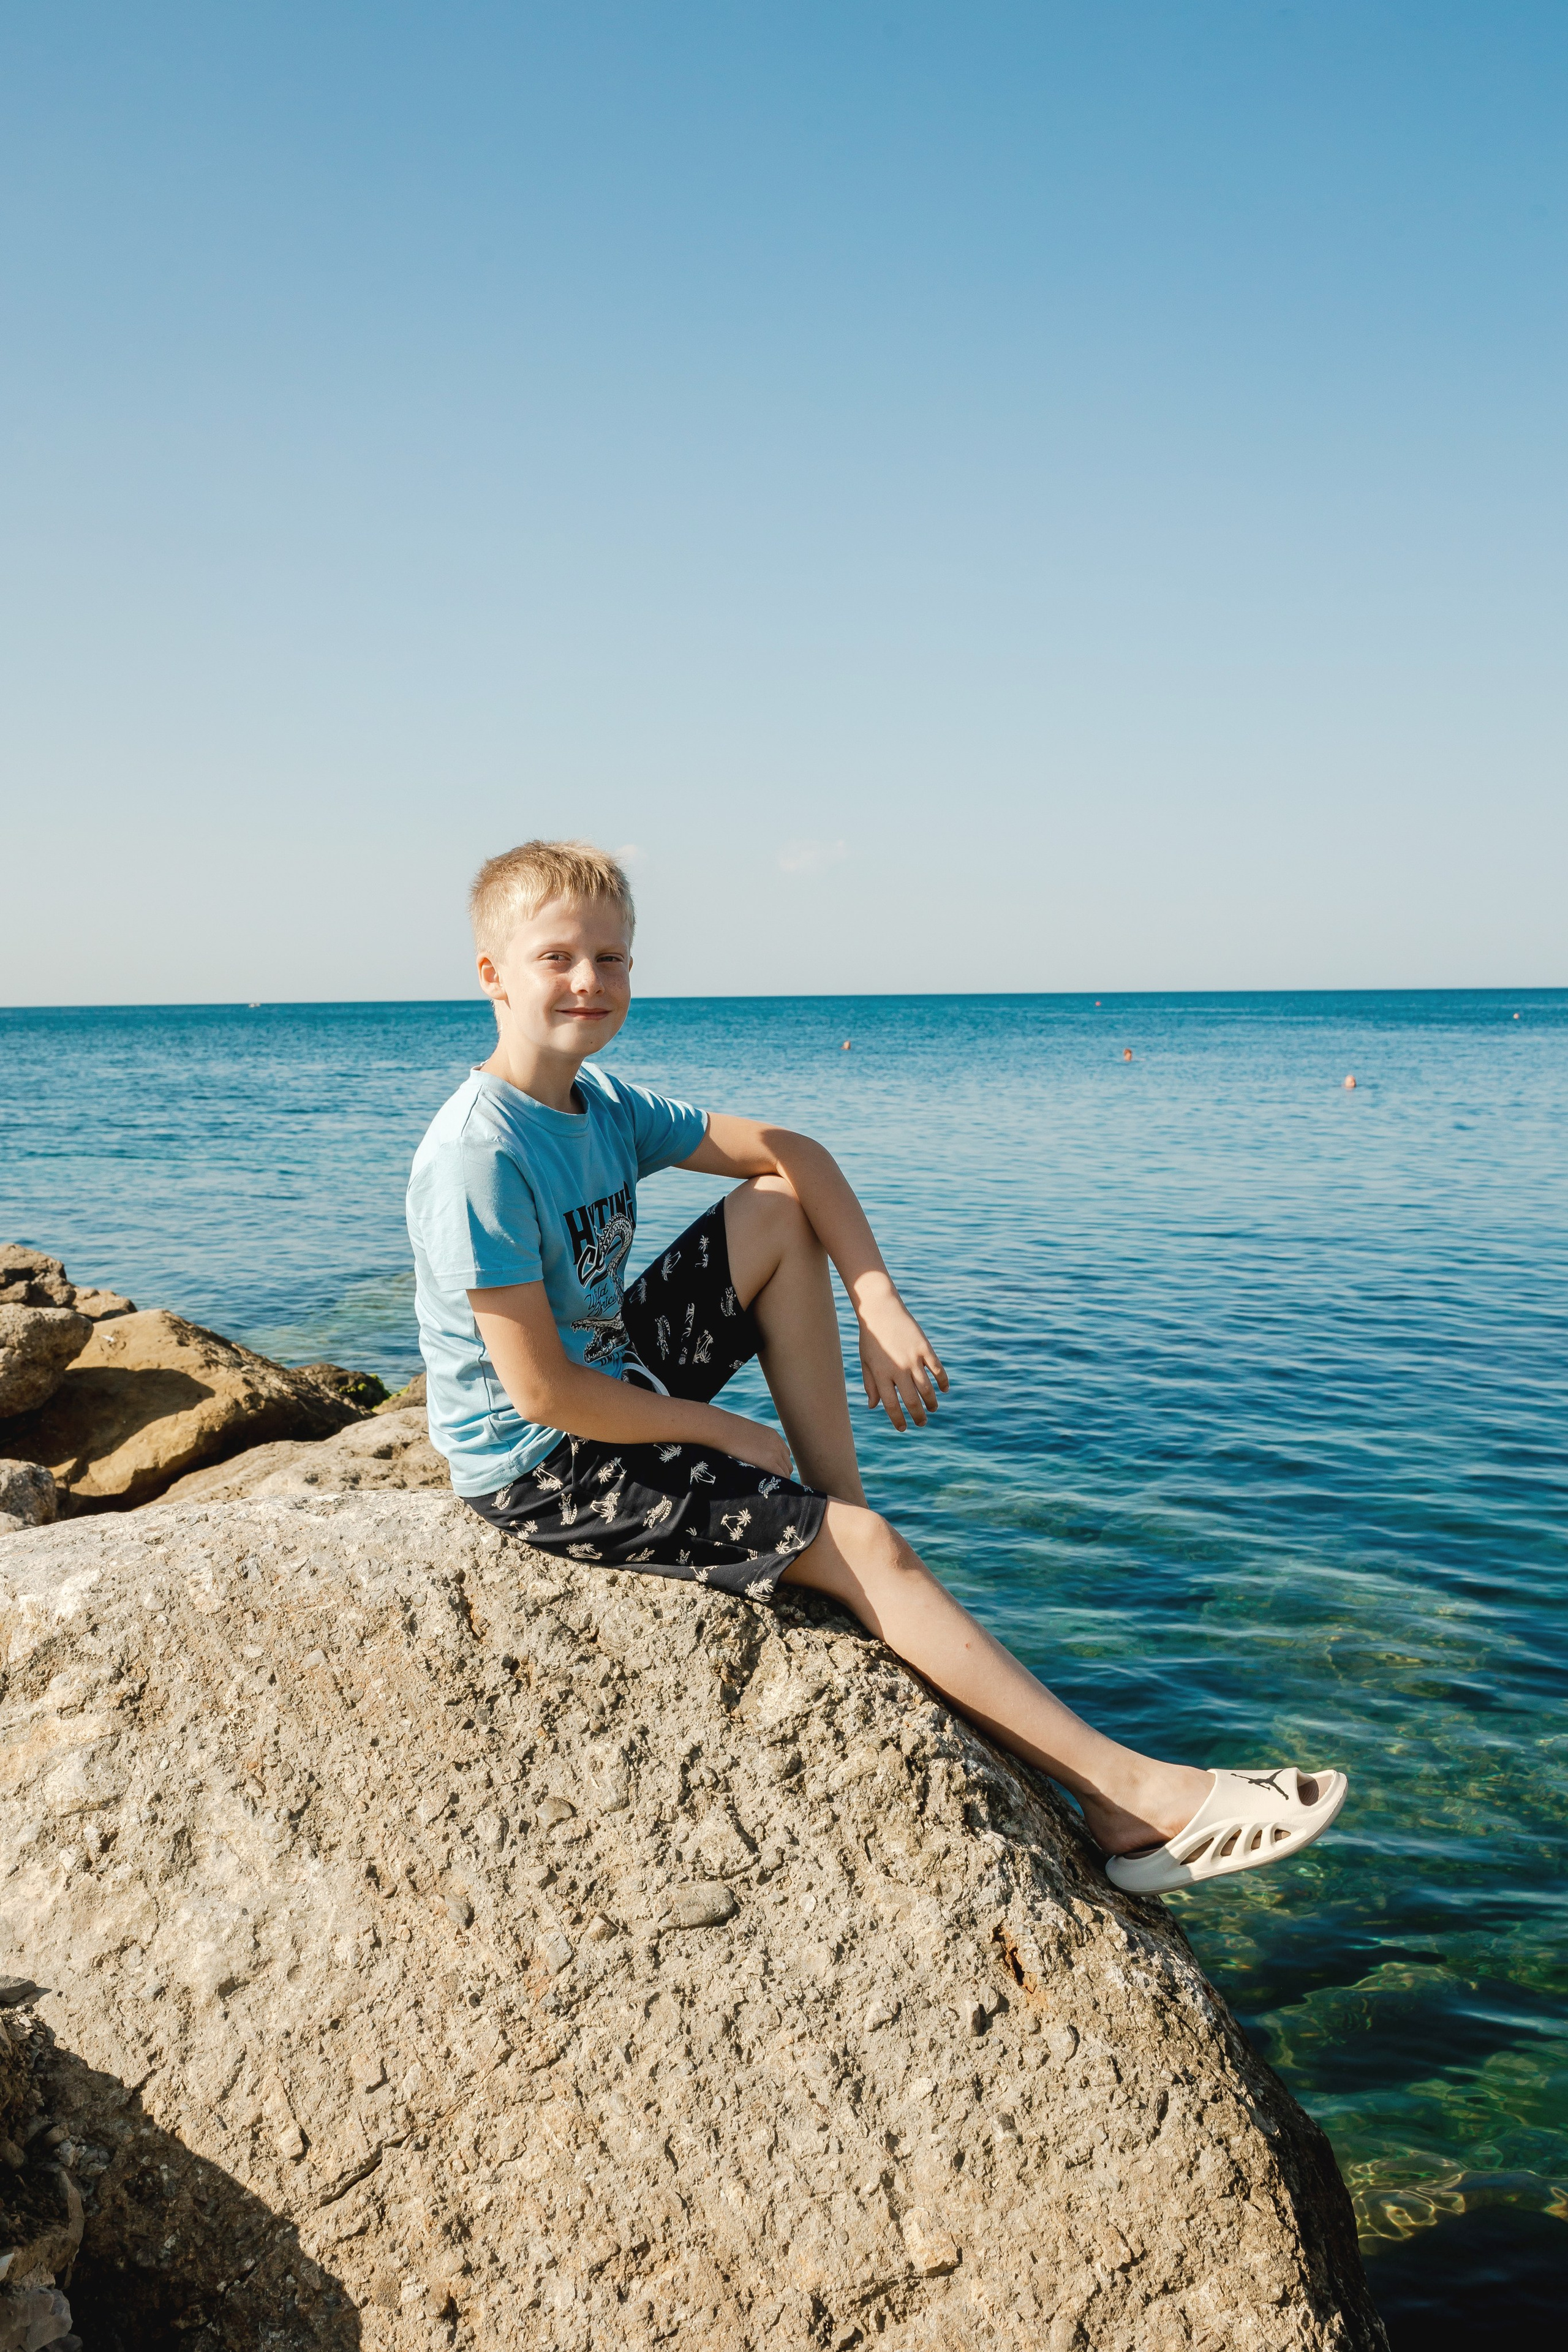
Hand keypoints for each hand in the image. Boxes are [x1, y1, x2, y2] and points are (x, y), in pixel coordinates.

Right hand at [713, 1412, 795, 1482]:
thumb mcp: (746, 1433)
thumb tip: (750, 1453)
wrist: (724, 1429)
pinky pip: (781, 1476)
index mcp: (773, 1436)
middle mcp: (778, 1444)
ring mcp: (775, 1453)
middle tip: (771, 1483)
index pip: (785, 1454)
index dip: (780, 1465)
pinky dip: (778, 1483)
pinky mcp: (770, 1462)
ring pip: (786, 1472)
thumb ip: (754, 1443)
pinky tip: (769, 1488)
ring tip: (769, 1487)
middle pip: (787, 1465)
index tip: (773, 1473)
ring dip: (780, 1480)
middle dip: (781, 1474)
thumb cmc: (729, 1430)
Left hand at [857, 1290, 948, 1431]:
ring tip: (932, 1409)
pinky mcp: (924, 1348)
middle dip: (918, 1416)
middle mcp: (898, 1369)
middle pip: (912, 1400)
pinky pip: (937, 1369)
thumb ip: (870, 1385)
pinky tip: (943, 1390)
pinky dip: (942, 1381)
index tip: (903, 1428)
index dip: (898, 1420)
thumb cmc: (870, 1338)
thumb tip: (873, 1406)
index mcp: (881, 1374)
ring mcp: (913, 1358)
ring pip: (926, 1388)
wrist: (881, 1310)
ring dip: (931, 1402)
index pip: (891, 1405)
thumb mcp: (866, 1362)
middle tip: (922, 1423)